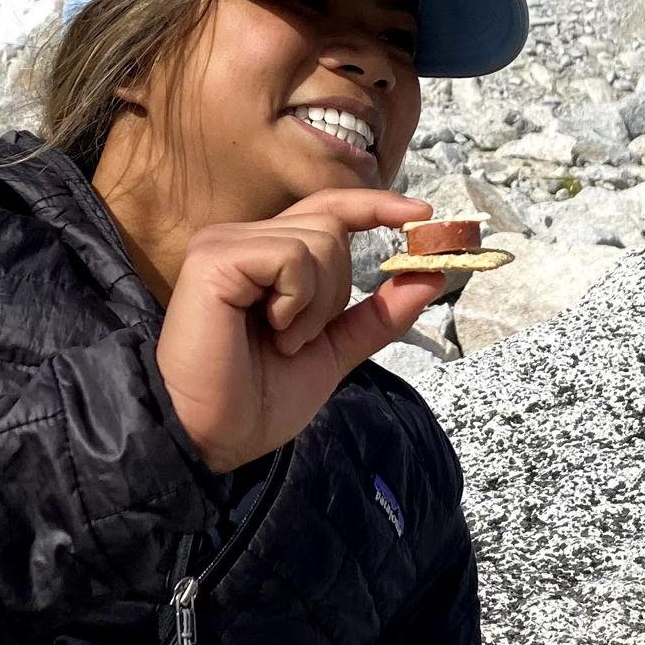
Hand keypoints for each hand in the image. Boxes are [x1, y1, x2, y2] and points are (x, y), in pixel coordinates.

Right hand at [158, 190, 446, 472]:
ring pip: (320, 241)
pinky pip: (293, 257)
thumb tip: (433, 276)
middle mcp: (242, 238)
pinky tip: (270, 329)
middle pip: (332, 227)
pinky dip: (297, 301)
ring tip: (279, 339)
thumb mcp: (333, 350)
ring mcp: (225, 243)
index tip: (424, 215)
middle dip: (335, 292)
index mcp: (265, 255)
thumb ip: (378, 313)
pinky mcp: (215, 257)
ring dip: (315, 305)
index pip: (328, 209)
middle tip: (296, 338)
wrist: (211, 439)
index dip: (376, 205)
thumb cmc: (257, 399)